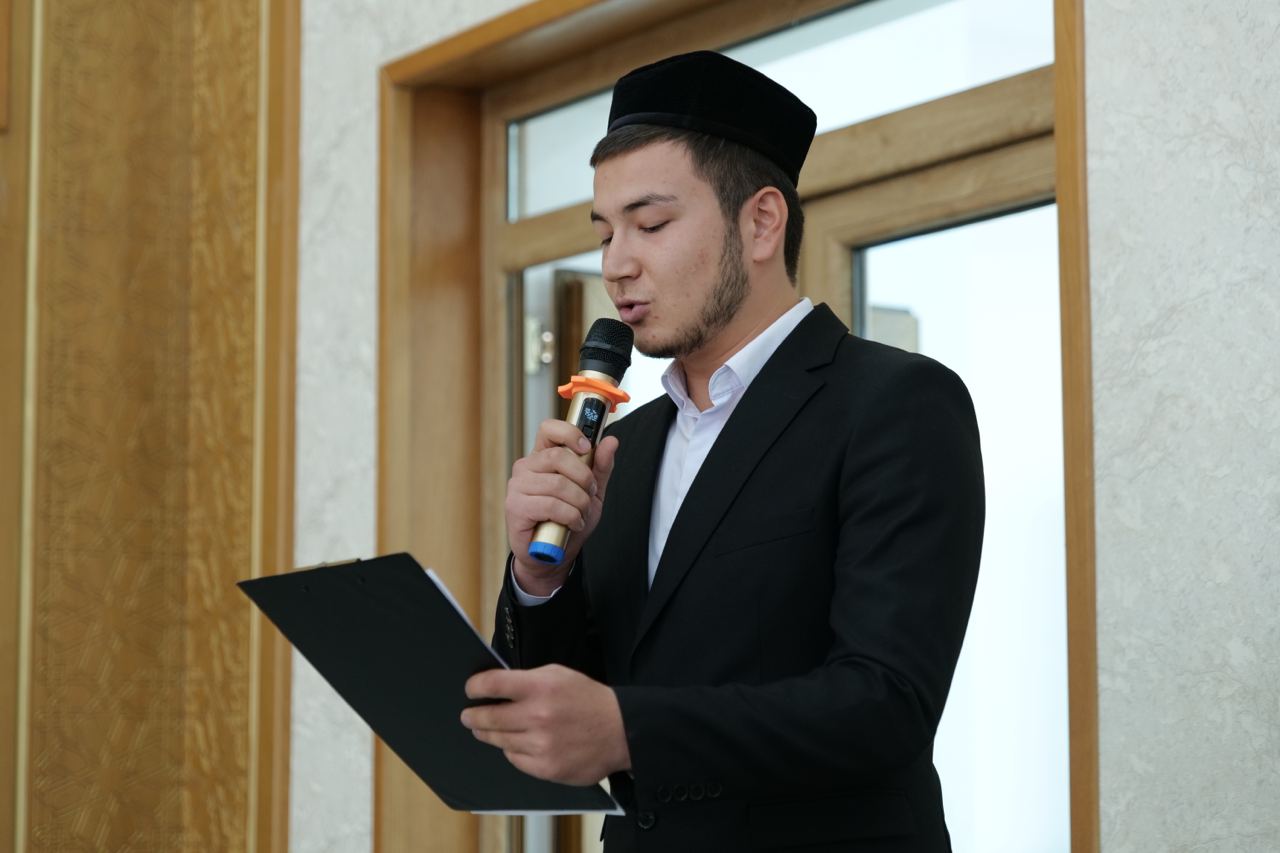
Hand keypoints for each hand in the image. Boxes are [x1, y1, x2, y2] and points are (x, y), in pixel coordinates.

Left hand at [461, 664, 630, 784]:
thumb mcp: (559, 676)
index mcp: (541, 687)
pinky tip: (514, 743)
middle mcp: (538, 716)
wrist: (620, 731)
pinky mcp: (546, 768)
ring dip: (488, 733)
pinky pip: (514, 758)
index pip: (492, 684)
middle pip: (488, 716)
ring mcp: (541, 744)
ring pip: (498, 740)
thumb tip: (496, 687)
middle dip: (473, 715)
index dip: (475, 686)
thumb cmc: (588, 700)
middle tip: (468, 715)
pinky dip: (511, 750)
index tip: (470, 689)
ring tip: (484, 729)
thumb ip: (528, 679)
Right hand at [505, 419, 618, 590]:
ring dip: (579, 503)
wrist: (551, 556)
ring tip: (580, 514)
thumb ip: (600, 466)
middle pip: (558, 456)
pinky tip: (572, 524)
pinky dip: (570, 516)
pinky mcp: (515, 507)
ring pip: (558, 484)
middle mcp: (526, 467)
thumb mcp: (592, 492)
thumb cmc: (567, 521)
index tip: (586, 447)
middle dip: (583, 477)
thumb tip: (610, 441)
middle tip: (589, 494)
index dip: (569, 433)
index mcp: (543, 457)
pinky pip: (551, 505)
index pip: (549, 429)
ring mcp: (518, 486)